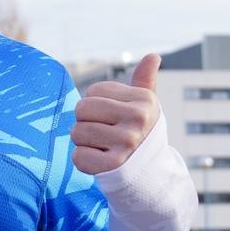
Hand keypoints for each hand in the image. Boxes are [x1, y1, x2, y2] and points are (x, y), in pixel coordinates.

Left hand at [71, 53, 160, 174]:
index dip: (96, 105)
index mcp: (143, 100)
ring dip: (83, 143)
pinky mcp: (114, 166)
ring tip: (103, 148)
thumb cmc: (141, 134)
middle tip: (104, 134)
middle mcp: (138, 119)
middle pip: (81, 109)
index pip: (94, 91)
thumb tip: (153, 56)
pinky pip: (77, 157)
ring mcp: (127, 142)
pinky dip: (83, 161)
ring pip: (76, 133)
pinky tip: (101, 162)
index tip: (113, 118)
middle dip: (86, 122)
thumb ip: (144, 80)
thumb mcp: (146, 107)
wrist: (150, 174)